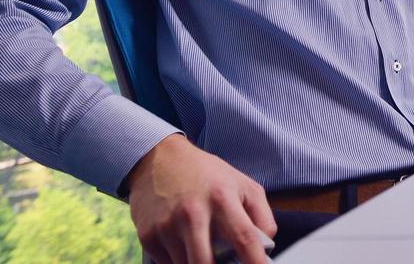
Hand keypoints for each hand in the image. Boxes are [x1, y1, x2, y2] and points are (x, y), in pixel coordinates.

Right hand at [125, 134, 275, 263]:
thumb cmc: (208, 175)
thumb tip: (265, 250)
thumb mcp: (243, 186)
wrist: (159, 160)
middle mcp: (193, 213)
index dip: (256, 262)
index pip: (245, 238)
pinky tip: (184, 243)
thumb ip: (261, 216)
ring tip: (205, 247)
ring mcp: (167, 226)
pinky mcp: (148, 237)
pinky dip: (181, 262)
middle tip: (225, 263)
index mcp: (222, 198)